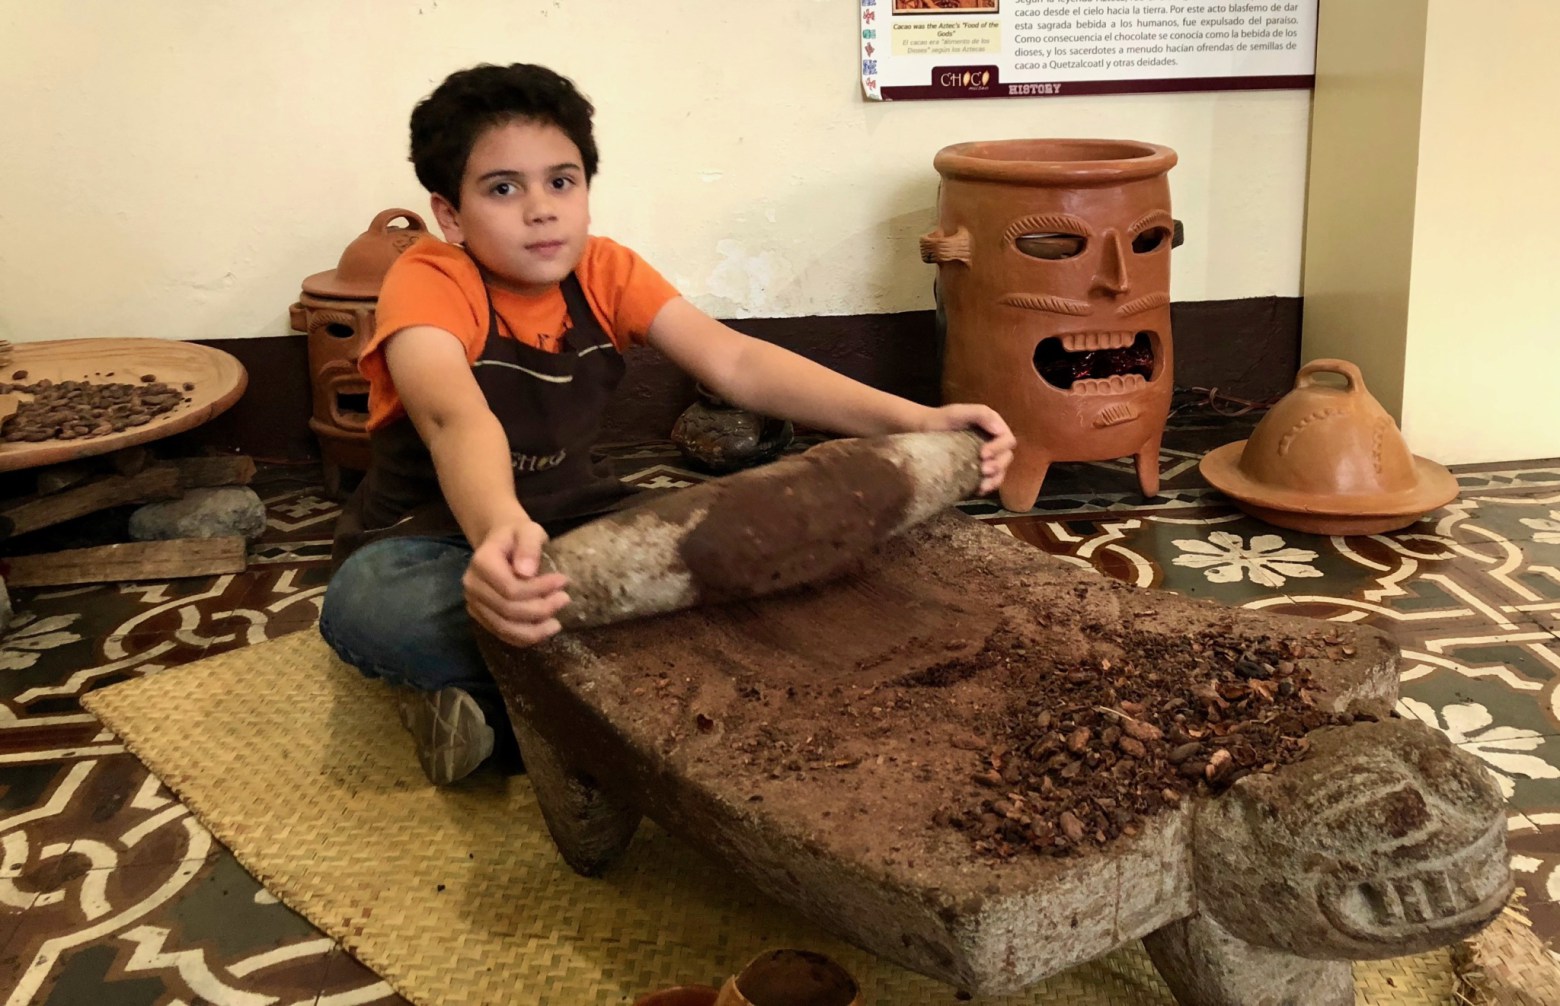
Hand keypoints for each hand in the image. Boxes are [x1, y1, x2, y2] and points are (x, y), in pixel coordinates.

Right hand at [461, 519, 570, 647]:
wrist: (501, 543)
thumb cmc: (517, 535)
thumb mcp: (528, 530)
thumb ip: (528, 547)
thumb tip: (526, 572)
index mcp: (482, 562)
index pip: (510, 588)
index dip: (539, 589)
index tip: (563, 581)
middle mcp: (472, 586)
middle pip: (507, 610)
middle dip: (540, 609)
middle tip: (564, 599)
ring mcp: (474, 603)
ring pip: (504, 628)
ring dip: (534, 630)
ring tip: (557, 623)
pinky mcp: (481, 616)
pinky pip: (502, 634)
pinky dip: (524, 637)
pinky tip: (544, 631)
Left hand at [921, 403, 1015, 494]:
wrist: (922, 431)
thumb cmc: (940, 419)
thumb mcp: (958, 412)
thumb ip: (981, 414)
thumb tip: (999, 429)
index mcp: (993, 428)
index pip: (1007, 440)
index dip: (999, 448)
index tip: (983, 454)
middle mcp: (993, 444)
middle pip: (1006, 457)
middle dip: (998, 465)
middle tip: (983, 470)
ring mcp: (986, 459)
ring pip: (1001, 472)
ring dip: (995, 480)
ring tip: (982, 485)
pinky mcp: (977, 471)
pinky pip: (988, 482)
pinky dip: (986, 487)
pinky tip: (978, 490)